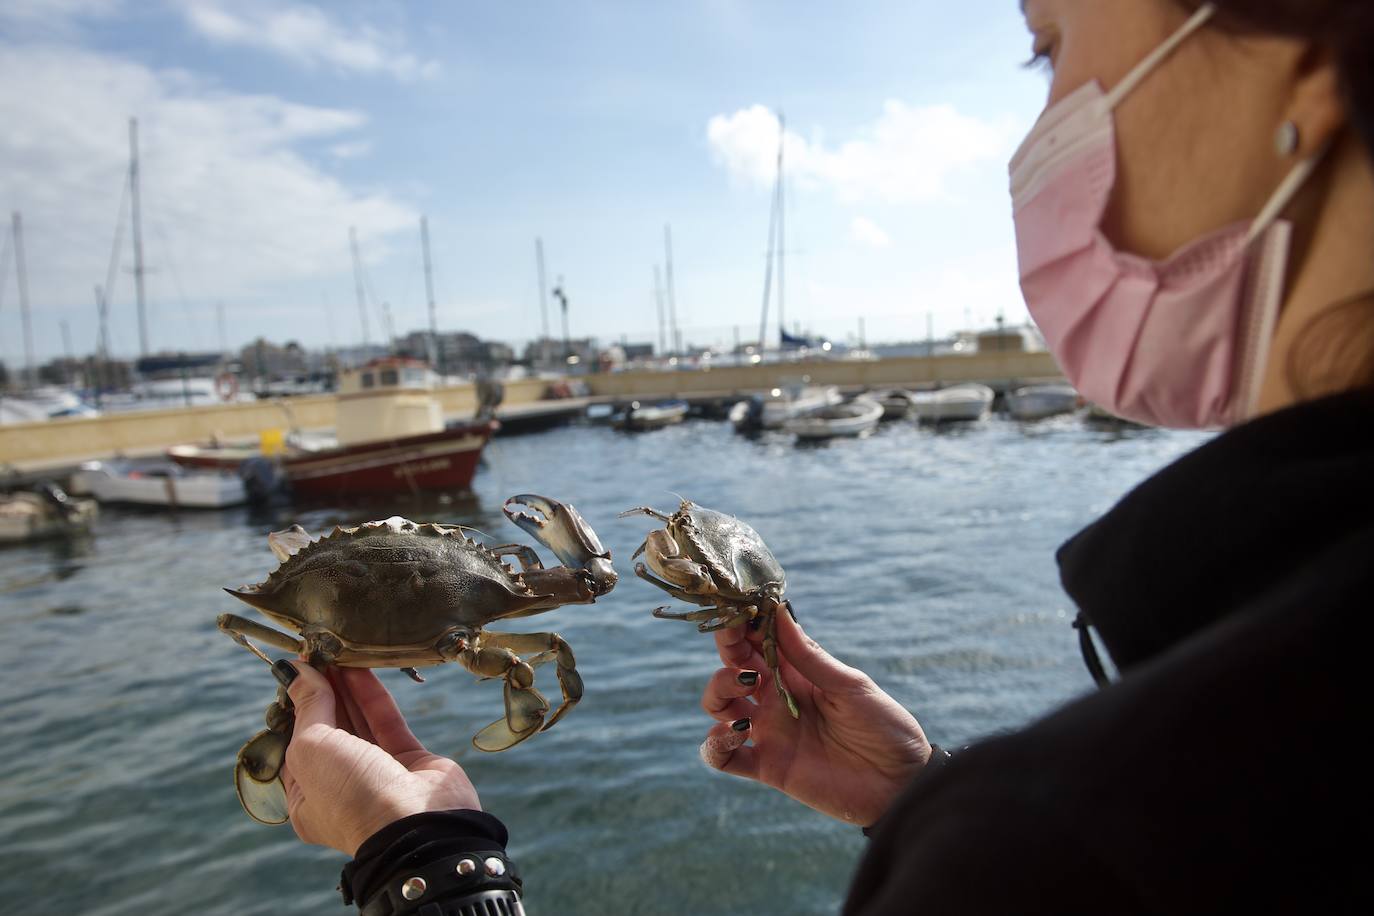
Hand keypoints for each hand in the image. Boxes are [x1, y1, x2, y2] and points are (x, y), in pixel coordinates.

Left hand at [279, 662, 481, 855]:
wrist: (415, 825)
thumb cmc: (351, 795)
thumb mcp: (312, 748)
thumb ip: (308, 706)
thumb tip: (293, 669)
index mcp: (308, 797)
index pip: (296, 743)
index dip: (295, 706)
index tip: (296, 671)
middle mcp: (341, 786)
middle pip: (329, 730)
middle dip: (323, 692)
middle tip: (320, 654)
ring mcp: (377, 773)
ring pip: (358, 722)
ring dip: (347, 688)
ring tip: (340, 653)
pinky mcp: (409, 760)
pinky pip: (386, 722)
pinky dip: (373, 695)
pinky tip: (362, 668)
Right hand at [700, 607, 930, 826]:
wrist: (901, 784)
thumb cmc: (885, 727)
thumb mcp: (850, 686)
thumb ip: (810, 657)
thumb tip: (778, 612)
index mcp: (797, 673)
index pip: (758, 641)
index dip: (743, 625)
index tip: (738, 611)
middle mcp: (776, 698)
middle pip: (732, 667)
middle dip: (727, 652)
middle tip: (739, 652)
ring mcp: (769, 732)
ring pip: (720, 706)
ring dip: (718, 692)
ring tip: (745, 690)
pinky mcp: (768, 766)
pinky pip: (724, 757)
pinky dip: (715, 745)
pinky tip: (734, 735)